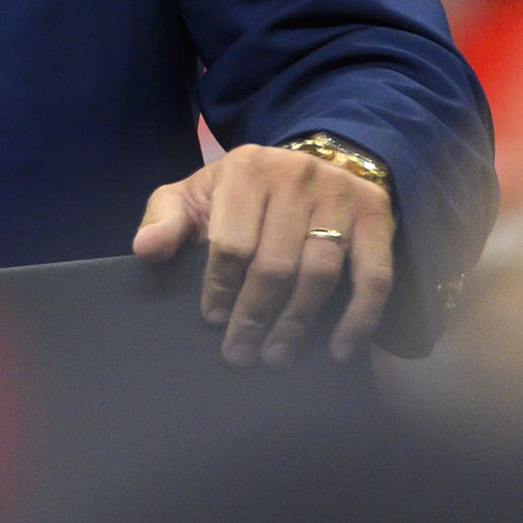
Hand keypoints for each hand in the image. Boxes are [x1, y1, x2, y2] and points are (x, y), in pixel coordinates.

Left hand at [131, 144, 394, 367]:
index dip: (221, 287)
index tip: (213, 321)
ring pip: (320, 273)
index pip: (232, 242)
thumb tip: (146, 249)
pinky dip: (359, 318)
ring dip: (298, 323)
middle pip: (275, 264)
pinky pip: (374, 276)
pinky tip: (340, 349)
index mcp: (246, 169)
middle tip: (241, 354)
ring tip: (278, 356)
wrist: (308, 166)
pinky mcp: (376, 216)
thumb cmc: (241, 193)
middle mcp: (297, 175)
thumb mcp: (196, 195)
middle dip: (255, 316)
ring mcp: (341, 194)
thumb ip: (166, 219)